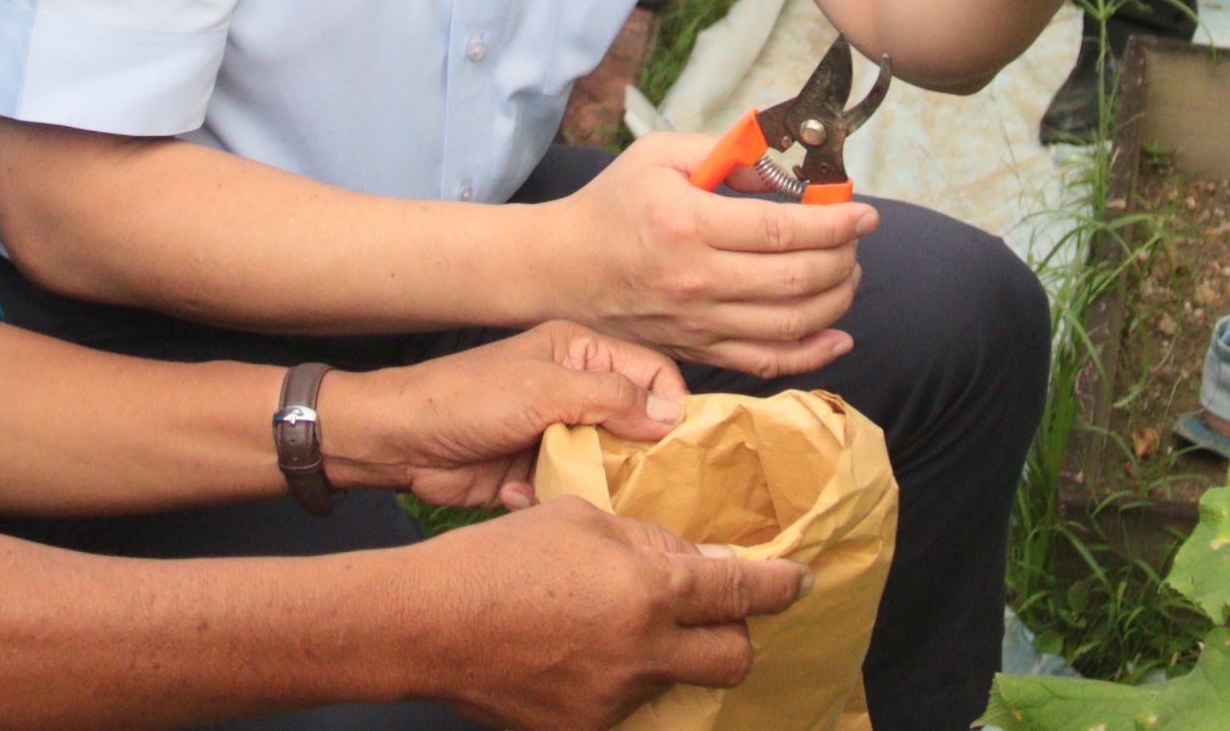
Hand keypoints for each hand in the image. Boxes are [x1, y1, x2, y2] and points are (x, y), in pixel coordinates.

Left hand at [325, 322, 686, 510]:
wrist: (398, 442)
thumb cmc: (465, 400)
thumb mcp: (544, 390)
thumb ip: (611, 399)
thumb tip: (671, 417)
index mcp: (579, 352)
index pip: (651, 374)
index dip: (673, 407)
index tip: (684, 446)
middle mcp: (575, 390)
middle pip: (637, 423)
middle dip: (645, 454)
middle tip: (655, 484)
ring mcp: (557, 433)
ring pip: (610, 463)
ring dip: (606, 482)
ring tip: (602, 497)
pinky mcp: (538, 472)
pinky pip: (577, 491)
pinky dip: (568, 499)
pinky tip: (539, 497)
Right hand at [425, 500, 804, 730]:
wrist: (430, 625)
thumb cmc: (499, 558)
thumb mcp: (580, 520)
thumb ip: (647, 542)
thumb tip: (693, 560)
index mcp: (647, 590)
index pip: (739, 590)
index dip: (777, 585)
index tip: (798, 581)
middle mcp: (644, 652)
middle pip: (732, 657)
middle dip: (737, 632)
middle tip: (714, 610)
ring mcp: (616, 699)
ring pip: (674, 676)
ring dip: (665, 650)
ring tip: (610, 621)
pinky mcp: (586, 729)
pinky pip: (626, 700)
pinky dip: (620, 674)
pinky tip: (578, 650)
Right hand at [537, 133, 872, 376]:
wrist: (559, 268)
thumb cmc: (611, 205)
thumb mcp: (660, 155)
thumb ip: (726, 152)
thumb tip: (784, 168)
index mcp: (688, 223)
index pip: (783, 230)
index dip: (836, 222)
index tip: (865, 213)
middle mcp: (696, 280)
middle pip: (796, 278)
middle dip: (844, 257)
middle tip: (857, 239)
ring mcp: (698, 323)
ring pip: (790, 324)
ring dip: (837, 299)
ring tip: (849, 274)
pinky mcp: (697, 351)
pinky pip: (766, 363)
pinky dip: (812, 355)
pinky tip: (840, 337)